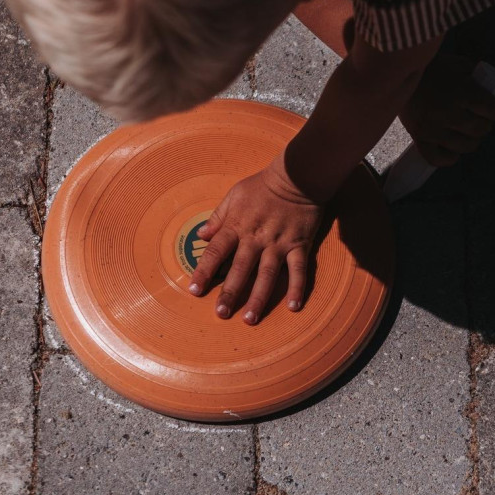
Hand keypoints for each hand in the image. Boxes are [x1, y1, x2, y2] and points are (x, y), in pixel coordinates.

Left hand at [187, 156, 322, 323]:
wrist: (296, 176)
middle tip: (220, 313)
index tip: (194, 290)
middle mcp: (256, 238)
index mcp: (237, 226)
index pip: (216, 252)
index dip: (204, 271)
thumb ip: (218, 217)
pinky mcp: (299, 245)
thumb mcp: (234, 195)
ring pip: (267, 274)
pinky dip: (297, 288)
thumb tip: (201, 235)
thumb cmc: (262, 185)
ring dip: (258, 297)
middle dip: (230, 292)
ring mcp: (279, 243)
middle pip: (240, 268)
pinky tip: (293, 307)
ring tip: (250, 319)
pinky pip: (298, 270)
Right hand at [399, 55, 494, 166]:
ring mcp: (433, 128)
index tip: (492, 109)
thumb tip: (487, 88)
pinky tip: (452, 150)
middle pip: (480, 129)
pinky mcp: (419, 138)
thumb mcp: (456, 63)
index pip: (492, 110)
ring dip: (471, 141)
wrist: (395, 73)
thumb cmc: (430, 68)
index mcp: (462, 92)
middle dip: (484, 124)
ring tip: (466, 134)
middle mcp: (449, 113)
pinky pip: (438, 158)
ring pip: (465, 146)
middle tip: (479, 120)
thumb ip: (473, 74)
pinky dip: (449, 158)